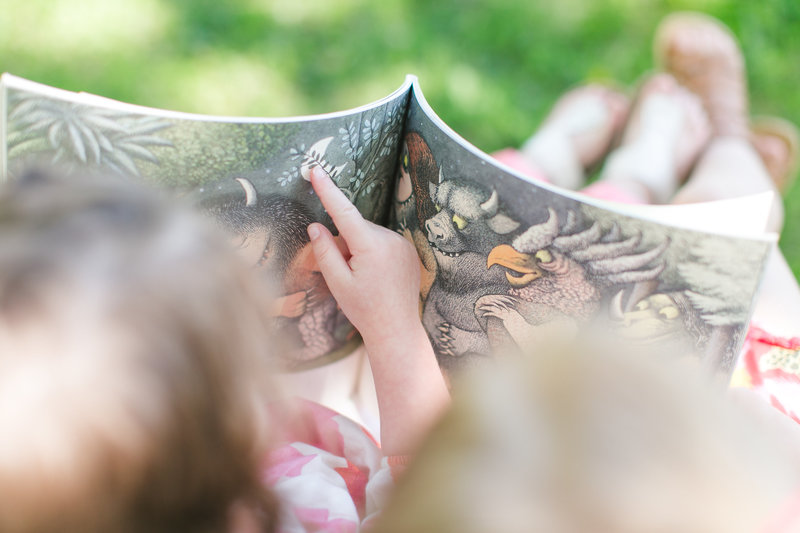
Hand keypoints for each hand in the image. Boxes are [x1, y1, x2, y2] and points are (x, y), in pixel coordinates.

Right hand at [307, 166, 448, 455]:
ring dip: (360, 250)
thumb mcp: (338, 283)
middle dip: (345, 243)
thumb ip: (325, 251)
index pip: (344, 212)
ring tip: (365, 280)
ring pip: (369, 236)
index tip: (316, 170)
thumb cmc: (364, 309)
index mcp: (370, 246)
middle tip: (346, 274)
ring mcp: (403, 244)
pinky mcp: (409, 250)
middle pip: (356, 228)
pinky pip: (383, 243)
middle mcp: (390, 239)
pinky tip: (378, 278)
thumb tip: (316, 225)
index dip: (328, 190)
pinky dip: (374, 253)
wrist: (397, 329)